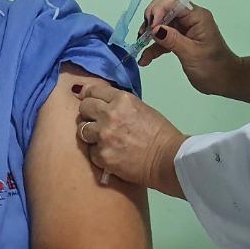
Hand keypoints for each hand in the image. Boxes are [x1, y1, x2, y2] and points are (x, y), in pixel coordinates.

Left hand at [75, 80, 186, 196]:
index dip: (89, 95)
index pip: (94, 91)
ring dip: (90, 133)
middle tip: (95, 120)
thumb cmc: (159, 133)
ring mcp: (103, 135)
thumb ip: (120, 105)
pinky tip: (109, 153)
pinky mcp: (101, 155)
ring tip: (101, 138)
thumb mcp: (140, 108)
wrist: (167, 158)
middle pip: (84, 107)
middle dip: (88, 113)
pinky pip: (90, 151)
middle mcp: (109, 114)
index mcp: (121, 100)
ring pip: (82, 129)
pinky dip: (98, 152)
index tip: (87, 99)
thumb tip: (104, 105)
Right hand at [138, 0, 249, 102]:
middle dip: (151, 18)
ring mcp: (184, 28)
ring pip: (161, 22)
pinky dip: (153, 46)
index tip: (150, 27)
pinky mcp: (180, 39)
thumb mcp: (191, 54)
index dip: (158, 10)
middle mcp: (190, 18)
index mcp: (196, 16)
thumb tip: (154, 28)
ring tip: (140, 45)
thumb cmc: (213, 68)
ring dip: (149, 32)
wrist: (226, 81)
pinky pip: (163, 37)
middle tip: (143, 35)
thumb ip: (172, 40)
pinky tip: (145, 59)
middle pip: (164, 7)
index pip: (173, 1)